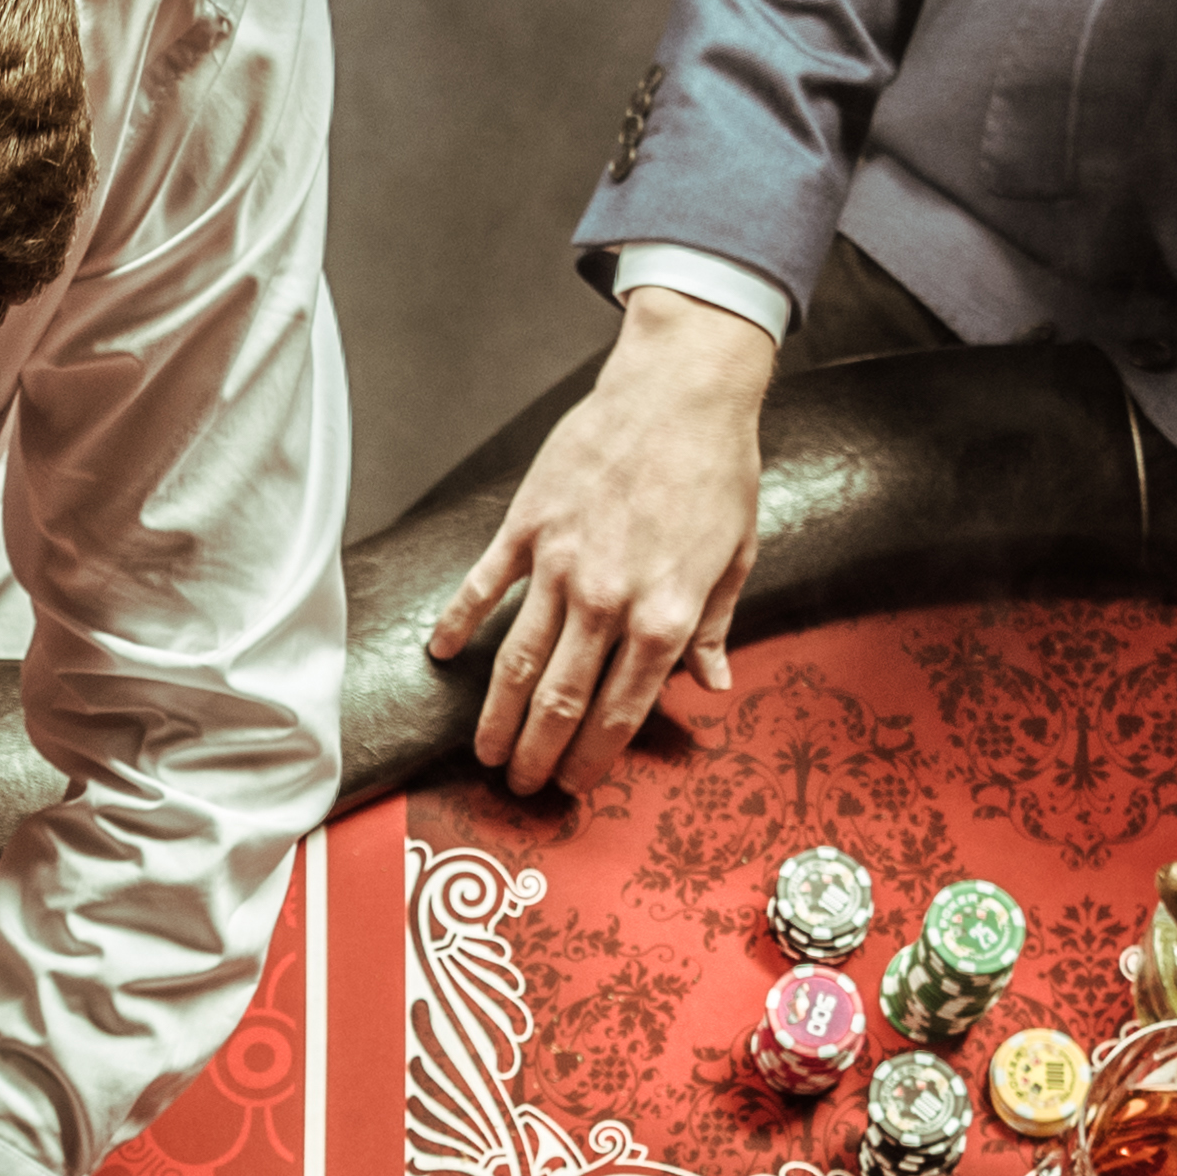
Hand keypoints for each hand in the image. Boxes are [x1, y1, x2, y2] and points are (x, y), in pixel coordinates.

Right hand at [424, 290, 775, 796]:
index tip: (578, 786)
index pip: (622, 710)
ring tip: (484, 752)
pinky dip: (458, 623)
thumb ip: (714, 625)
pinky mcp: (528, 527)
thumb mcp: (736, 555)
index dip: (596, 759)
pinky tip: (441, 655)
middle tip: (521, 787)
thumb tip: (711, 684)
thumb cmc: (716, 469)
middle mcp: (609, 599)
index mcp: (666, 614)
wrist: (681, 388)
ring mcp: (561, 564)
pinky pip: (484, 587)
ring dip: (497, 716)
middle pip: (562, 700)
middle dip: (539, 755)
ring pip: (519, 661)